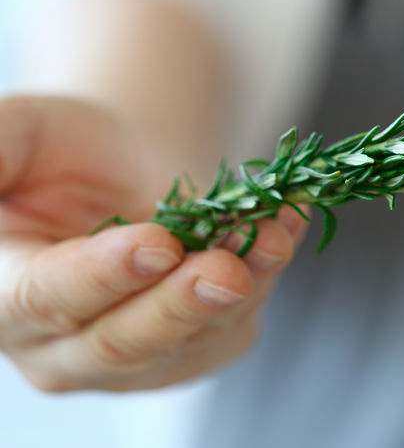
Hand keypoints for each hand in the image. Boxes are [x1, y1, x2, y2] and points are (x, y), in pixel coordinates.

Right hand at [0, 97, 305, 390]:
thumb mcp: (19, 134)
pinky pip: (233, 325)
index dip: (100, 276)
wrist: (123, 173)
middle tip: (225, 269)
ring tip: (273, 237)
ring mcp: (131, 358)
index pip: (46, 299)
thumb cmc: (63, 152)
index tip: (156, 242)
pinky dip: (267, 275)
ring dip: (241, 288)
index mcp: (2, 293)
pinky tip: (287, 225)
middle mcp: (59, 346)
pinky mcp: (191, 348)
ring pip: (189, 340)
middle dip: (179, 304)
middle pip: (121, 342)